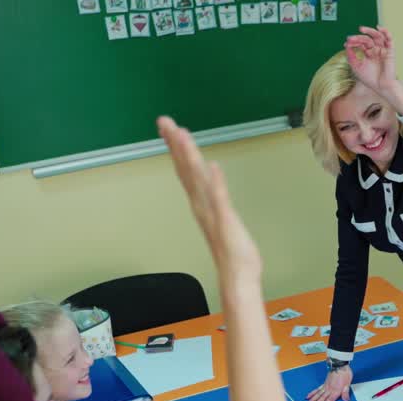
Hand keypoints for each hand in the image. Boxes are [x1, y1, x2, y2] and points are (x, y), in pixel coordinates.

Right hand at [158, 116, 260, 276]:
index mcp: (202, 203)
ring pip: (198, 179)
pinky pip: (220, 200)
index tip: (169, 128)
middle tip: (164, 121)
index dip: (177, 148)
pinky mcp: (226, 221)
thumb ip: (215, 200)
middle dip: (176, 144)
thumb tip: (211, 178)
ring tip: (181, 134)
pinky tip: (213, 166)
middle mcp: (202, 205)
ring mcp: (213, 213)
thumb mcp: (223, 221)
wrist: (238, 277)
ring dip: (189, 156)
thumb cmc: (233, 253)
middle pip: (186, 169)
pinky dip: (216, 183)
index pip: (186, 170)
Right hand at [307, 364, 351, 400]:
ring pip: (318, 394)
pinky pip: (317, 389)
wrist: (339, 365)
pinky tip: (309, 395)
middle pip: (322, 398)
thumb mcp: (348, 383)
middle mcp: (330, 389)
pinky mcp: (324, 383)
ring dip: (313, 399)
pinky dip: (313, 392)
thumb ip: (345, 392)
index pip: (329, 399)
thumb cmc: (344, 373)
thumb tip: (346, 400)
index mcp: (336, 390)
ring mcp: (326, 386)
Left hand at [345, 27, 398, 94]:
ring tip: (361, 29)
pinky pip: (389, 39)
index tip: (346, 42)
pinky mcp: (390, 51)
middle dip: (358, 37)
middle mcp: (375, 50)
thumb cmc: (369, 79)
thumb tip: (346, 45)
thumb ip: (351, 57)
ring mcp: (383, 49)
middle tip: (351, 38)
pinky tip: (379, 28)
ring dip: (369, 31)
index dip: (353, 41)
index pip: (360, 43)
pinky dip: (385, 32)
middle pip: (367, 39)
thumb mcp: (356, 67)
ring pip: (377, 36)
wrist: (381, 86)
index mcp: (368, 53)